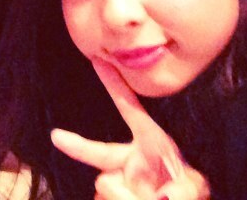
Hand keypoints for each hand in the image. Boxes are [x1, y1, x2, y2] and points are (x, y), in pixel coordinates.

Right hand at [51, 59, 209, 199]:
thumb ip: (153, 188)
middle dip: (78, 146)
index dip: (114, 84)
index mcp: (153, 145)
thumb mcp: (187, 193)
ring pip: (105, 186)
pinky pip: (104, 197)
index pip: (130, 109)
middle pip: (101, 153)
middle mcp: (135, 159)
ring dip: (122, 199)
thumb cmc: (189, 199)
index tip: (98, 60)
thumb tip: (104, 181)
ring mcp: (124, 178)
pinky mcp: (115, 192)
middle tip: (56, 136)